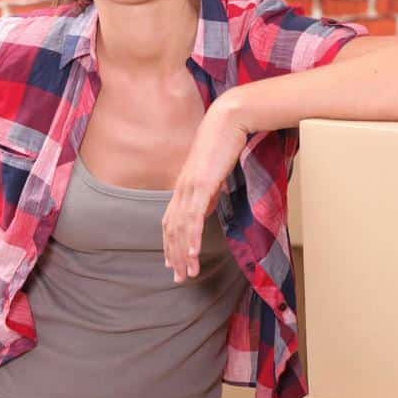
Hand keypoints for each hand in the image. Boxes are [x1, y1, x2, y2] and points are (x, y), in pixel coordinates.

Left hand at [162, 97, 248, 283]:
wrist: (229, 119)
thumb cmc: (224, 141)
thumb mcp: (214, 171)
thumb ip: (208, 189)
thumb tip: (206, 205)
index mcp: (184, 185)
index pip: (170, 221)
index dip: (169, 243)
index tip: (171, 262)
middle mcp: (182, 188)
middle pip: (172, 229)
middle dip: (173, 255)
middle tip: (178, 278)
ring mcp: (190, 187)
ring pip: (181, 228)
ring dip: (183, 254)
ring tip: (187, 274)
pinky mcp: (202, 185)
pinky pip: (194, 218)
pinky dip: (191, 238)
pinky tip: (192, 255)